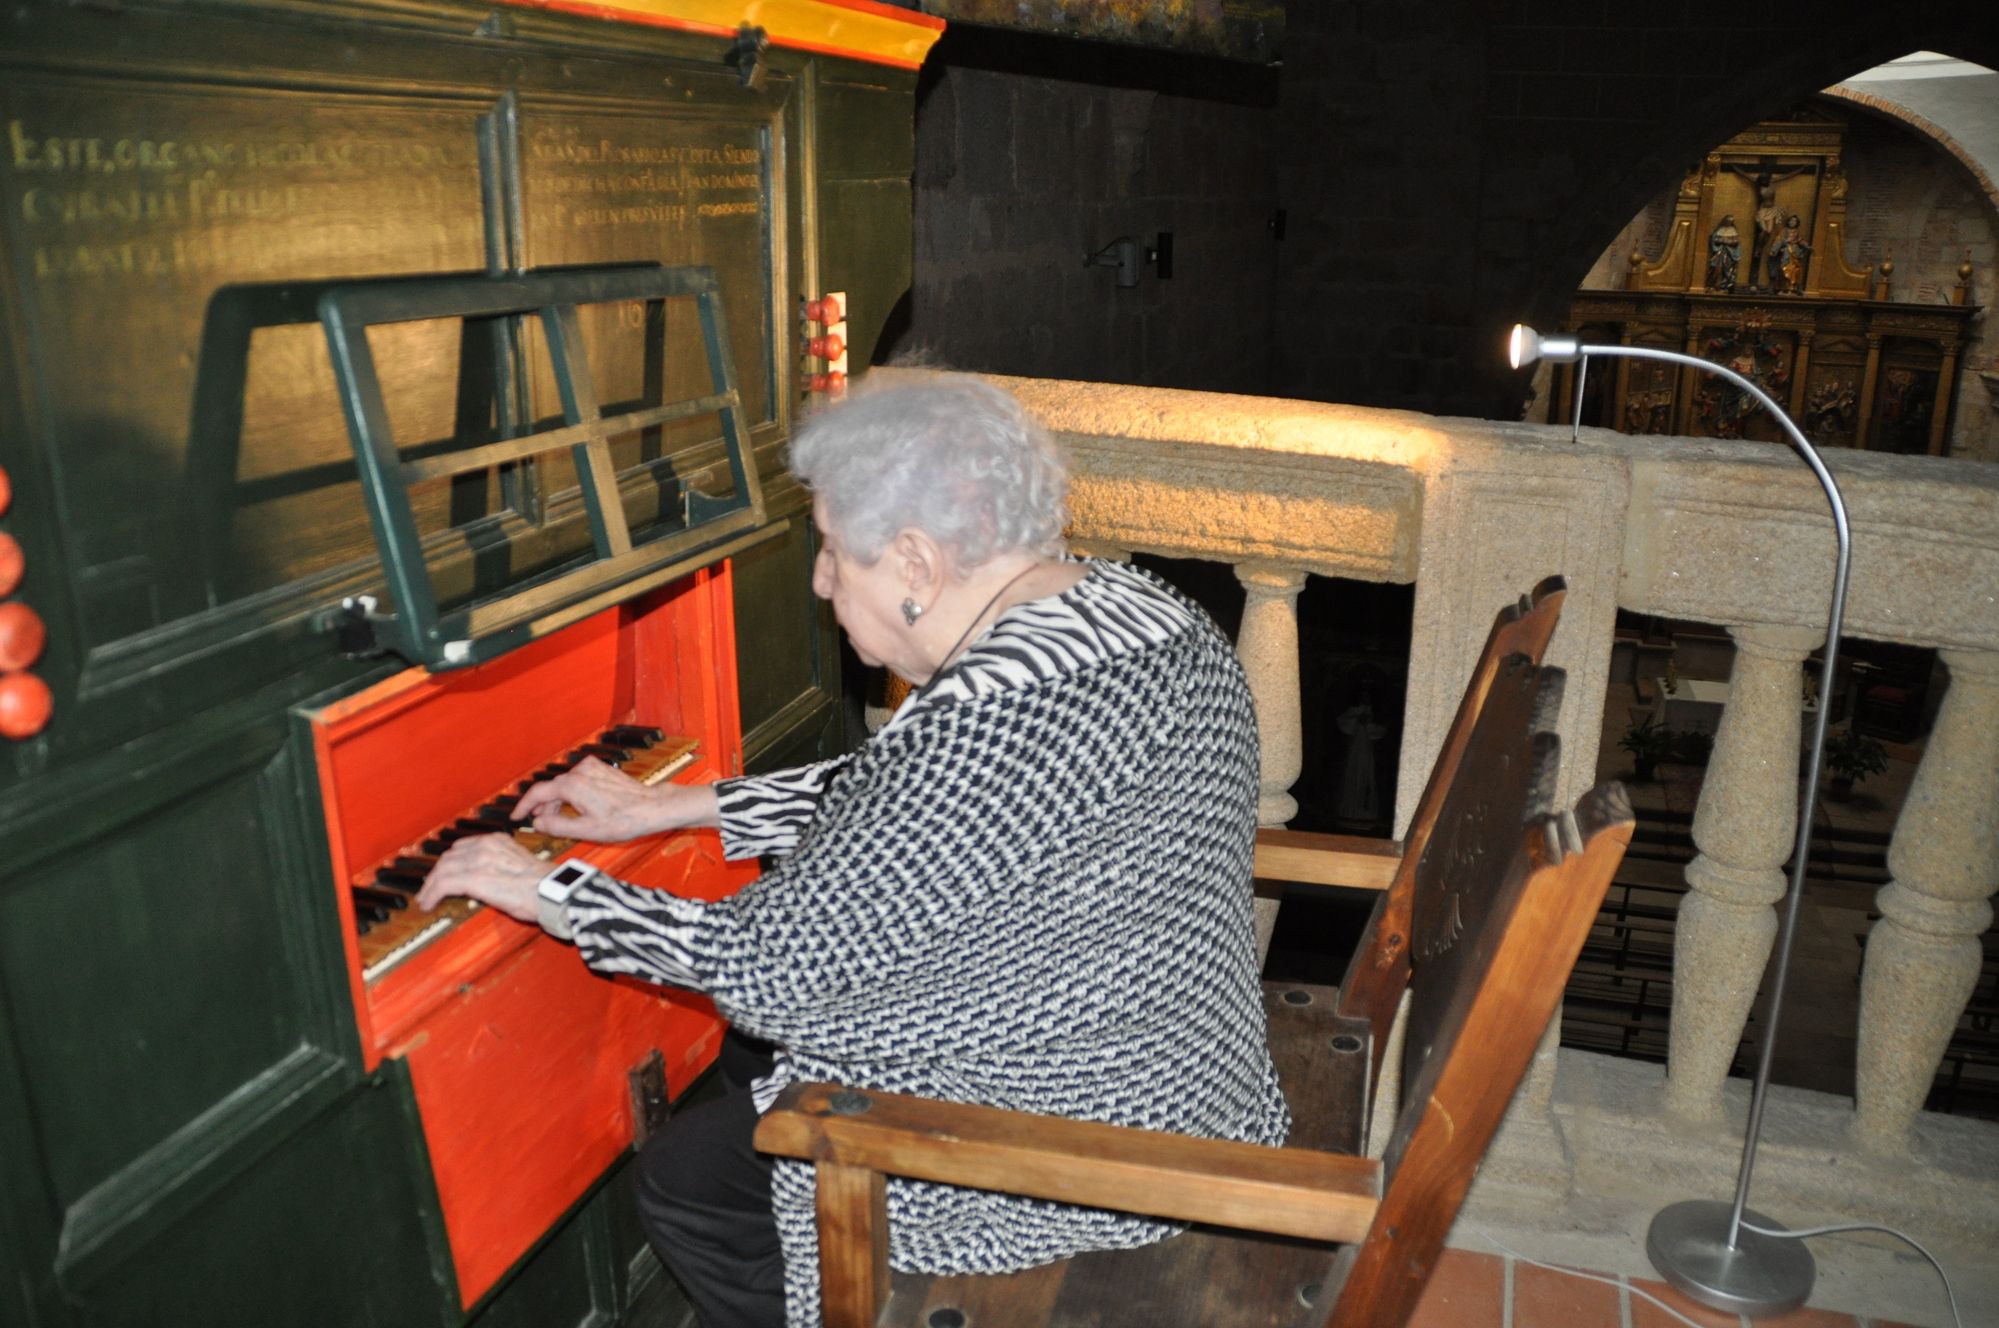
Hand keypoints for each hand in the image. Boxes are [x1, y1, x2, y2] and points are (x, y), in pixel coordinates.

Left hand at [416, 833, 544, 921]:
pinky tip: (428, 903)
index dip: (449, 862)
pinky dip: (431, 894)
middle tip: (430, 887)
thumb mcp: (520, 866)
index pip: (462, 847)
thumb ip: (500, 867)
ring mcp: (478, 860)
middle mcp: (486, 845)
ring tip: (425, 898)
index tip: (444, 873)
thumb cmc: (544, 886)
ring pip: (442, 869)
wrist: (551, 893)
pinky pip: (443, 884)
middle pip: (449, 857)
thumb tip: (491, 881)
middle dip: (436, 873)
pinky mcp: (474, 878)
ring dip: (430, 885)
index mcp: (498, 840)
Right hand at [513, 756, 716, 842]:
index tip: (515, 817)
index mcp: (573, 785)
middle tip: (538, 823)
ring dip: (558, 801)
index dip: (523, 806)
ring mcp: (591, 767)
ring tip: (558, 819)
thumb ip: (557, 826)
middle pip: (551, 788)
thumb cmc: (624, 820)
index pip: (537, 792)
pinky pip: (577, 780)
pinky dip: (571, 793)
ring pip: (564, 784)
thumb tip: (537, 823)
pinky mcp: (601, 768)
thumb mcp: (586, 830)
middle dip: (542, 806)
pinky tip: (576, 807)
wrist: (652, 808)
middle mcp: (580, 771)